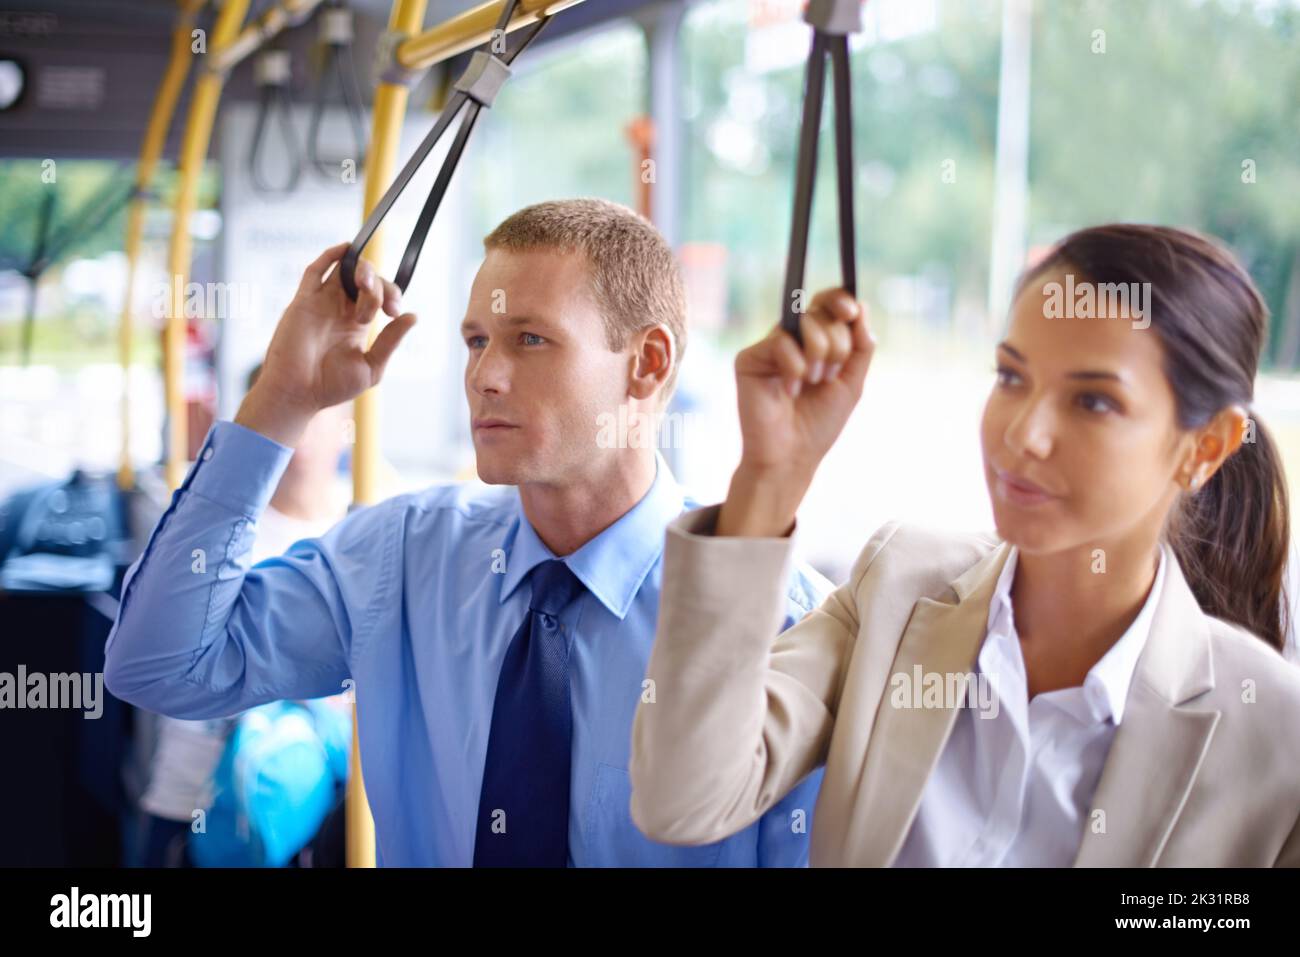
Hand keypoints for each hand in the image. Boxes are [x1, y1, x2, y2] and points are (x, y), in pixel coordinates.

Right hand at [235, 243, 416, 445]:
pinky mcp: (304, 302)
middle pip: (364, 280)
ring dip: (362, 270)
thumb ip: (391, 341)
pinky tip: (346, 249)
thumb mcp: (372, 366)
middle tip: (384, 307)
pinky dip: (331, 256)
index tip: (395, 312)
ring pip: (344, 271)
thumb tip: (414, 317)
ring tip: (366, 287)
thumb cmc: (331, 387)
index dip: (391, 295)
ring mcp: (321, 303)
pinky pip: (315, 271)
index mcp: (355, 324)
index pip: (378, 295)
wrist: (298, 393)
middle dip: (380, 286)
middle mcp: (339, 309)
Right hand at [716, 289, 873, 536]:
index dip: (840, 299)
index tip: (851, 311)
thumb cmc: (819, 423)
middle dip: (837, 344)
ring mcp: (770, 347)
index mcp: (816, 341)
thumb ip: (860, 346)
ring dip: (819, 355)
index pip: (828, 303)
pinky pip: (781, 342)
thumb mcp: (852, 382)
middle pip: (821, 311)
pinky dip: (794, 368)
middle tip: (826, 376)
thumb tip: (862, 306)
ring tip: (811, 383)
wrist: (792, 455)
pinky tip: (788, 391)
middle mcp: (791, 339)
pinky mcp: (750, 358)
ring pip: (803, 322)